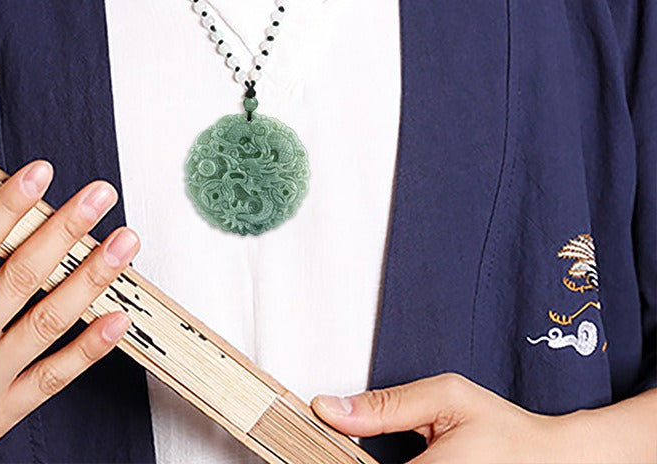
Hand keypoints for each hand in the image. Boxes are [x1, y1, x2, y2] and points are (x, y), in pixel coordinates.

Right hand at [0, 160, 139, 463]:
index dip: (9, 205)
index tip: (40, 173)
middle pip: (21, 278)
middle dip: (66, 230)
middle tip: (100, 196)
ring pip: (47, 323)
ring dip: (92, 278)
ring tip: (124, 243)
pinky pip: (52, 380)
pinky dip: (90, 349)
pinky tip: (118, 317)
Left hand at [311, 372, 582, 463]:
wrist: (553, 460)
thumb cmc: (505, 430)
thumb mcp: (445, 398)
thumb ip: (385, 405)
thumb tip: (330, 408)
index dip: (327, 456)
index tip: (303, 446)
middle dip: (349, 459)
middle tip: (328, 445)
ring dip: (362, 463)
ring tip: (370, 448)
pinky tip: (382, 458)